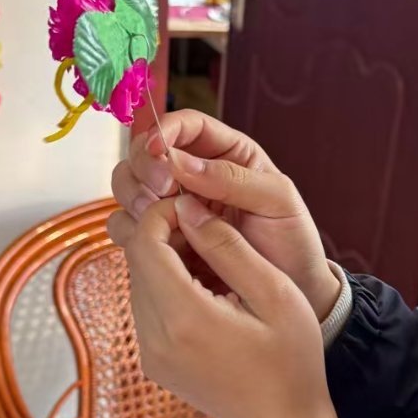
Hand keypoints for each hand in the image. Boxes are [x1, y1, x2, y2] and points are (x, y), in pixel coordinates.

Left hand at [107, 193, 339, 417]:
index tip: (197, 207)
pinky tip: (205, 287)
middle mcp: (155, 337)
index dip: (164, 214)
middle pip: (136, 261)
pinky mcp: (153, 361)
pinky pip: (146, 307)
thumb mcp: (273, 293)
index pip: (144, 244)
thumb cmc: (290, 362)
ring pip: (138, 281)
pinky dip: (167, 286)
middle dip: (165, 234)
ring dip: (165, 259)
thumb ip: (227, 246)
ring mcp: (150, 353)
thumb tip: (188, 207)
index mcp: (185, 318)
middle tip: (208, 227)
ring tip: (211, 256)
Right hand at [111, 111, 341, 320]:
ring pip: (128, 184)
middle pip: (145, 151)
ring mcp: (172, 207)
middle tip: (163, 191)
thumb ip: (232, 178)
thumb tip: (178, 161)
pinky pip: (125, 225)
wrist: (293, 292)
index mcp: (225, 153)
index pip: (185, 125)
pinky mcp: (159, 238)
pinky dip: (129, 229)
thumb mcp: (277, 201)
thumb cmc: (290, 241)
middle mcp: (192, 175)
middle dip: (145, 166)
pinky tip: (150, 241)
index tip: (159, 151)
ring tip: (156, 217)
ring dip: (133, 195)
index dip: (165, 130)